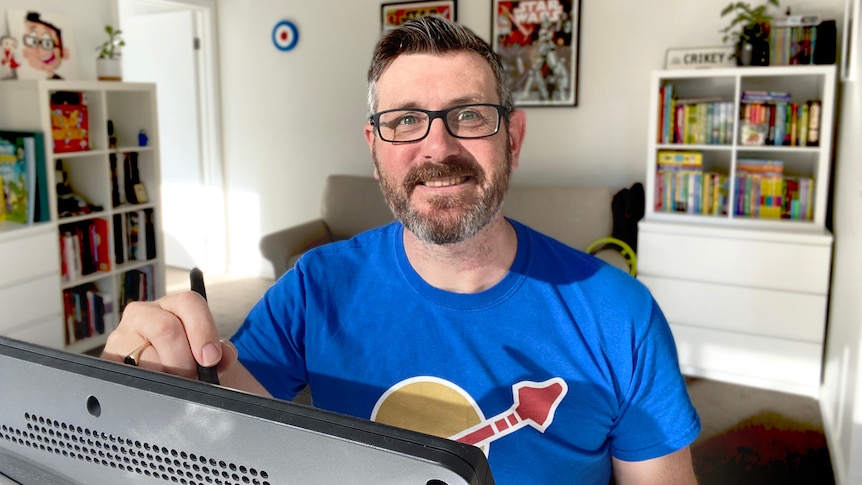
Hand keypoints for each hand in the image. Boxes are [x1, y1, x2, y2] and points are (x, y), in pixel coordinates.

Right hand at [101, 291, 237, 380]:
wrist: (170, 378)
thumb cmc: (191, 362)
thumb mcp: (210, 355)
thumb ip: (222, 354)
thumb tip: (224, 356)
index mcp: (173, 305)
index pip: (189, 303)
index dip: (202, 330)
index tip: (211, 358)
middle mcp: (143, 314)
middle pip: (166, 329)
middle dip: (183, 361)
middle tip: (192, 380)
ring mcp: (121, 336)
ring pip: (145, 356)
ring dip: (165, 378)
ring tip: (174, 389)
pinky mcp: (107, 360)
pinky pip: (124, 375)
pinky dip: (144, 388)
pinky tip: (154, 393)